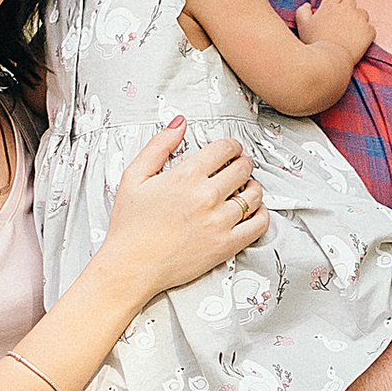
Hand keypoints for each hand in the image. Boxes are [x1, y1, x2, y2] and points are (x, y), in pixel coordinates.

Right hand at [101, 120, 265, 304]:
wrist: (131, 266)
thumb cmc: (130, 227)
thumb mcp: (135, 176)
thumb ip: (159, 145)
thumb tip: (179, 123)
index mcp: (186, 176)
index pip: (225, 149)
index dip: (231, 146)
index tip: (230, 150)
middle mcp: (207, 197)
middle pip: (243, 168)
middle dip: (242, 163)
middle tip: (238, 167)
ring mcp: (219, 222)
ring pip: (254, 194)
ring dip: (253, 187)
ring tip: (245, 188)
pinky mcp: (226, 245)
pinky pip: (259, 224)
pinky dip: (261, 214)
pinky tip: (252, 212)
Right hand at [293, 0, 373, 75]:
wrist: (329, 63)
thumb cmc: (315, 43)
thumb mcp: (302, 25)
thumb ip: (302, 11)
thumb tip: (308, 5)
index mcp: (331, 4)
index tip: (334, 9)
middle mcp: (347, 8)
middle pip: (351, 2)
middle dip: (346, 10)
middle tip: (339, 24)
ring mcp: (360, 19)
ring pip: (362, 14)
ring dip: (357, 21)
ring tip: (348, 34)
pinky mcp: (369, 32)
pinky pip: (370, 28)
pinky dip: (365, 34)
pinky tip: (356, 42)